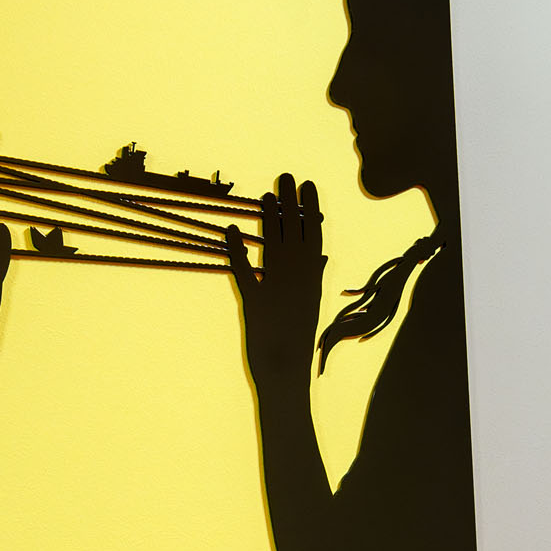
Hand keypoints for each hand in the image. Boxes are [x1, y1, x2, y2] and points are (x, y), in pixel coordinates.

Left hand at [227, 174, 323, 385]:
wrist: (287, 374)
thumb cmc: (298, 341)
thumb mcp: (310, 306)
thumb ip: (312, 280)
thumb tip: (319, 259)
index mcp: (313, 280)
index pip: (314, 235)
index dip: (310, 208)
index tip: (308, 185)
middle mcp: (298, 280)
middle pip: (294, 233)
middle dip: (290, 202)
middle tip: (284, 176)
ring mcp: (277, 289)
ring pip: (274, 245)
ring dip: (269, 218)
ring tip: (265, 194)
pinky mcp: (255, 302)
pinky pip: (245, 271)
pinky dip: (237, 250)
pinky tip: (231, 230)